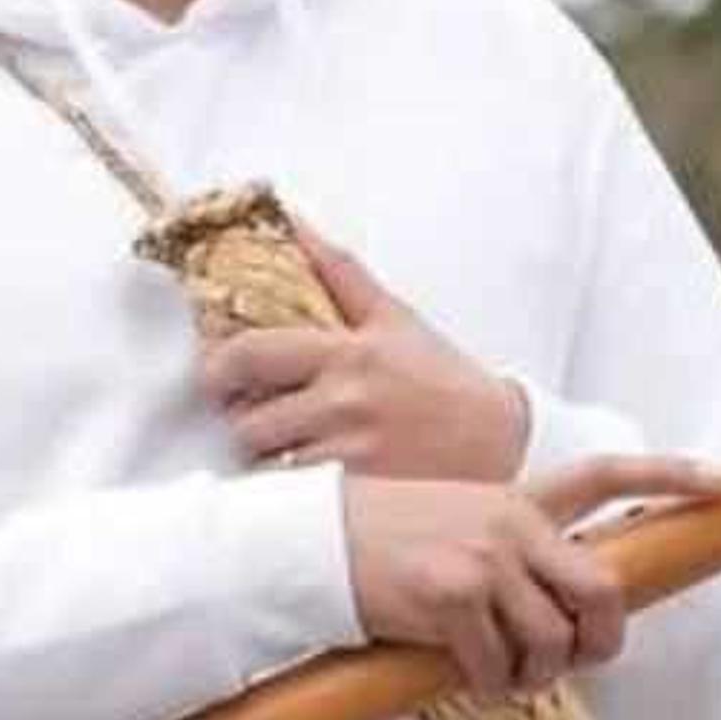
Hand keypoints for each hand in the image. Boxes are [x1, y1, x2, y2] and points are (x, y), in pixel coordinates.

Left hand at [196, 215, 527, 480]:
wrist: (504, 442)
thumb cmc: (442, 380)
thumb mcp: (392, 317)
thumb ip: (337, 272)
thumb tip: (293, 223)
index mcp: (348, 352)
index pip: (250, 354)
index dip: (217, 367)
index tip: (216, 374)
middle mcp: (347, 402)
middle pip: (247, 419)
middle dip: (238, 420)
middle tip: (245, 416)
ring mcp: (353, 453)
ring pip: (266, 464)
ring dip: (261, 459)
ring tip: (281, 447)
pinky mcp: (362, 493)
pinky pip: (296, 496)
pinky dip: (289, 490)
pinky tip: (306, 476)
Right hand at [343, 454, 720, 695]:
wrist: (307, 545)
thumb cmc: (375, 544)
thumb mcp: (452, 525)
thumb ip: (508, 551)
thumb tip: (556, 621)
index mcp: (516, 498)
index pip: (607, 475)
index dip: (672, 478)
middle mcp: (511, 523)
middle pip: (603, 592)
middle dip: (601, 642)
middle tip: (576, 662)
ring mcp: (485, 559)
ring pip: (553, 641)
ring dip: (536, 676)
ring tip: (505, 679)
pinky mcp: (453, 596)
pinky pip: (499, 666)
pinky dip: (491, 687)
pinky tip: (467, 680)